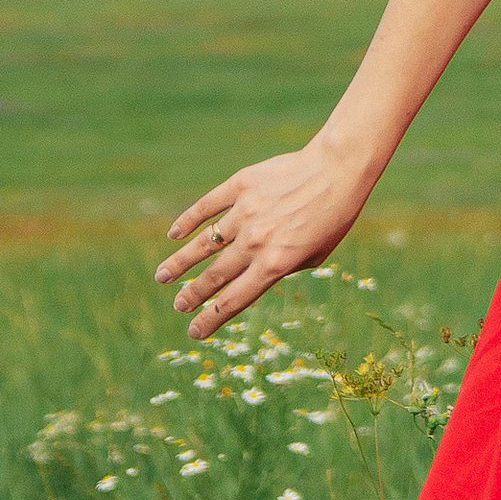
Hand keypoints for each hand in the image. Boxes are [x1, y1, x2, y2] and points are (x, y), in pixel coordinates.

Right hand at [156, 141, 368, 332]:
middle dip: (193, 295)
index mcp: (275, 264)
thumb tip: (255, 274)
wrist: (338, 168)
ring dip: (180, 262)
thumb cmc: (334, 216)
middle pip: (214, 276)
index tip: (194, 331)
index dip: (212, 319)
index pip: (234, 300)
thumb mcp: (316, 256)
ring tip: (162, 276)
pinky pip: (207, 206)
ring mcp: (245, 212)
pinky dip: (188, 221)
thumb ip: (283, 268)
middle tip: (179, 305)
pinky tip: (175, 235)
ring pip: (204, 243)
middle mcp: (256, 241)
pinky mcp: (241, 186)